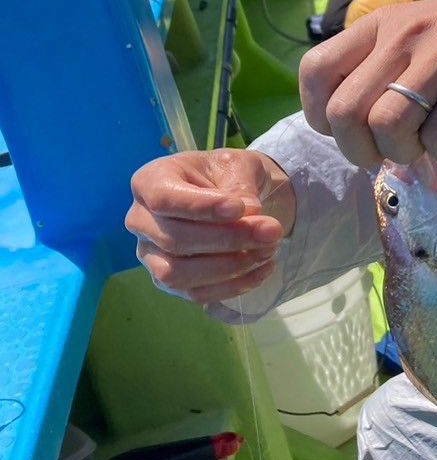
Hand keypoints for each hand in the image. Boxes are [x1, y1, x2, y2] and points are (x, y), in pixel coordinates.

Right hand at [126, 149, 295, 304]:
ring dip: (229, 267)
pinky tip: (263, 270)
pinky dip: (232, 286)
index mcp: (150, 181)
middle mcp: (141, 220)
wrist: (235, 198)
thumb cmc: (227, 174)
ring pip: (178, 273)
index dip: (201, 207)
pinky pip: (194, 293)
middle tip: (271, 231)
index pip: (164, 199)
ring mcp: (150, 254)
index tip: (240, 209)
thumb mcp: (238, 166)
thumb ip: (240, 187)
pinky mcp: (168, 280)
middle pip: (175, 239)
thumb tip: (250, 214)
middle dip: (228, 239)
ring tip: (268, 251)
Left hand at [299, 0, 436, 167]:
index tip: (349, 130)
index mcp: (381, 22)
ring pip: (388, 127)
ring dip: (403, 154)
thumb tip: (348, 125)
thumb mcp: (417, 32)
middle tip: (387, 152)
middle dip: (360, 150)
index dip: (321, 115)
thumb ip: (381, 64)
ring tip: (426, 146)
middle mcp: (405, 34)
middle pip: (346, 112)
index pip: (315, 70)